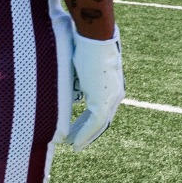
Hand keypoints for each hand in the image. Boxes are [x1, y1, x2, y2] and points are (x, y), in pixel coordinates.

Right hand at [66, 31, 124, 150]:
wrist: (95, 35)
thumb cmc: (86, 41)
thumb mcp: (82, 62)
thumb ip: (78, 75)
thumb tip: (66, 79)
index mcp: (111, 84)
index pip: (102, 109)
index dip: (89, 121)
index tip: (77, 127)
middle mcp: (115, 93)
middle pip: (102, 120)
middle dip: (88, 132)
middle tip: (75, 142)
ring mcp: (111, 96)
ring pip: (99, 124)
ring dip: (85, 136)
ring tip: (74, 146)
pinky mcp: (103, 98)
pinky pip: (94, 122)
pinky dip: (85, 134)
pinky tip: (75, 143)